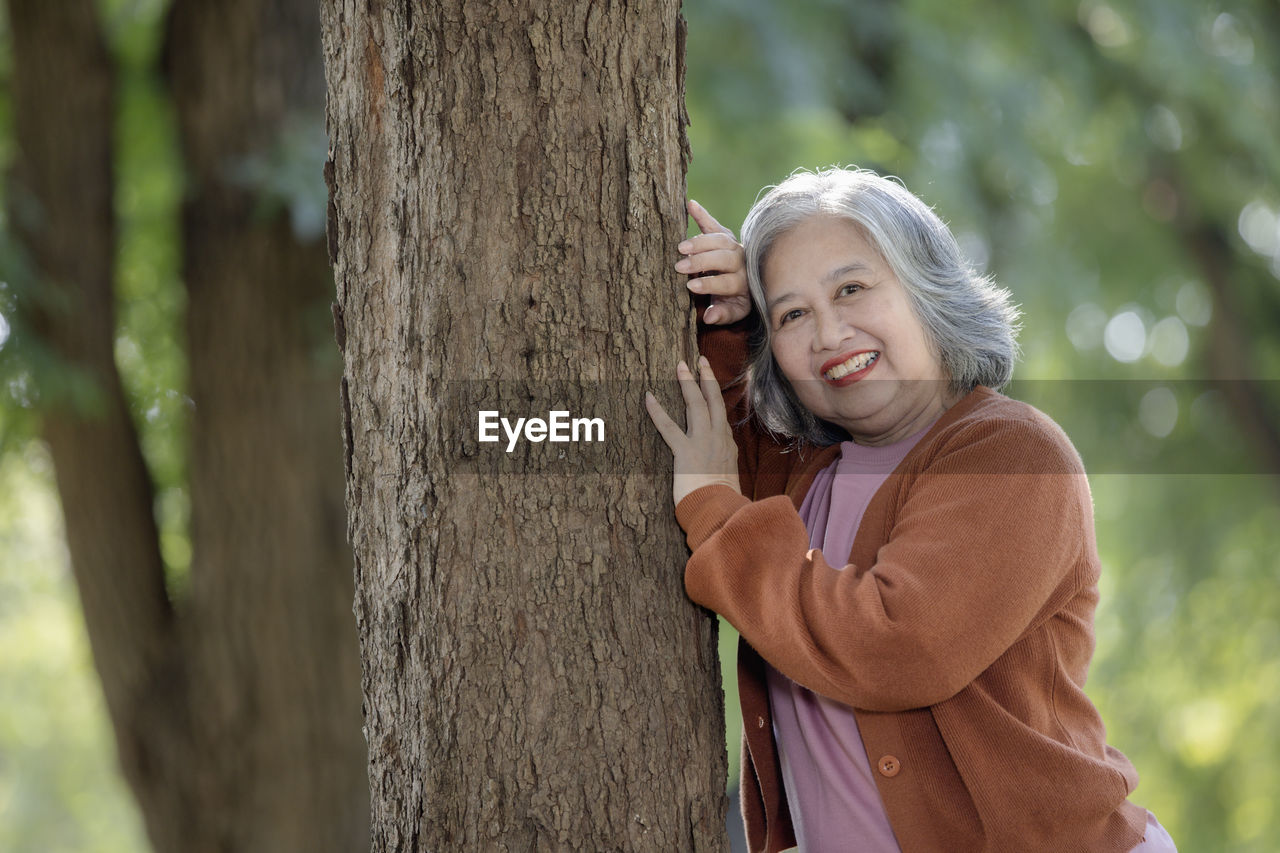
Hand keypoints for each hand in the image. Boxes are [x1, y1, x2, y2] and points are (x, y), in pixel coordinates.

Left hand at [645, 356, 741, 505]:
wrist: (719, 509)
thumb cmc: (721, 499)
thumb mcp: (727, 478)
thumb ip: (722, 465)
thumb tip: (718, 465)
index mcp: (727, 445)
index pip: (721, 415)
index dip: (714, 397)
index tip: (710, 382)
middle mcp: (718, 438)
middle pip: (714, 401)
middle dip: (706, 378)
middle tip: (700, 360)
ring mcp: (703, 442)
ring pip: (696, 405)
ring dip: (687, 383)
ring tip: (680, 366)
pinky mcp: (685, 451)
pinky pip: (669, 427)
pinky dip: (657, 411)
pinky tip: (648, 398)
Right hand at [676, 200, 750, 324]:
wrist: (748, 281)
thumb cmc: (735, 299)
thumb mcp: (733, 311)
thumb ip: (722, 315)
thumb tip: (709, 318)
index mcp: (743, 282)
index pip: (726, 282)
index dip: (709, 284)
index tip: (690, 287)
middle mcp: (740, 261)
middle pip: (723, 258)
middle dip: (702, 262)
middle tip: (680, 266)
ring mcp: (733, 245)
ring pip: (719, 240)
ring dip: (700, 242)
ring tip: (680, 247)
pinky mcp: (725, 234)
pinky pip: (714, 224)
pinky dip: (702, 214)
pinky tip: (690, 204)